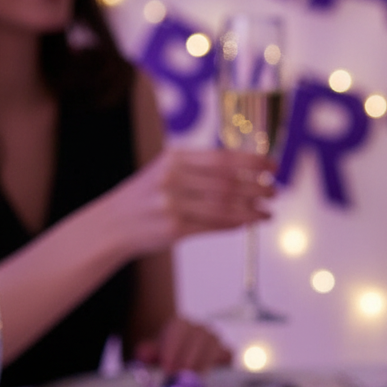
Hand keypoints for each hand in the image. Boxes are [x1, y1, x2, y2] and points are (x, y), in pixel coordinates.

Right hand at [102, 148, 275, 258]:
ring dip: (251, 210)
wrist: (111, 225)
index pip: (221, 157)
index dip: (252, 161)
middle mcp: (172, 178)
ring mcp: (172, 204)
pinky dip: (235, 224)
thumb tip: (244, 174)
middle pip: (227, 182)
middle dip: (257, 187)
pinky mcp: (173, 229)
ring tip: (268, 211)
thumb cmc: (146, 198)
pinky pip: (214, 226)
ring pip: (224, 206)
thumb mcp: (166, 173)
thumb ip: (199, 170)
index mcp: (173, 158)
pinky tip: (249, 223)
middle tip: (275, 191)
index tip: (272, 165)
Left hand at [133, 317, 232, 373]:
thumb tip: (143, 354)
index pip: (178, 329)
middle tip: (179, 377)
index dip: (173, 347)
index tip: (167, 367)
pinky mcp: (226, 352)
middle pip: (198, 338)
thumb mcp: (153, 353)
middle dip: (187, 358)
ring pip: (213, 346)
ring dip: (202, 364)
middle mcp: (200, 328)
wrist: (182, 357)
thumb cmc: (167, 355)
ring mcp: (215, 340)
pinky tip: (208, 379)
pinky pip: (227, 355)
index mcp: (181, 323)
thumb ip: (147, 352)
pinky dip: (219, 365)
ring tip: (191, 380)